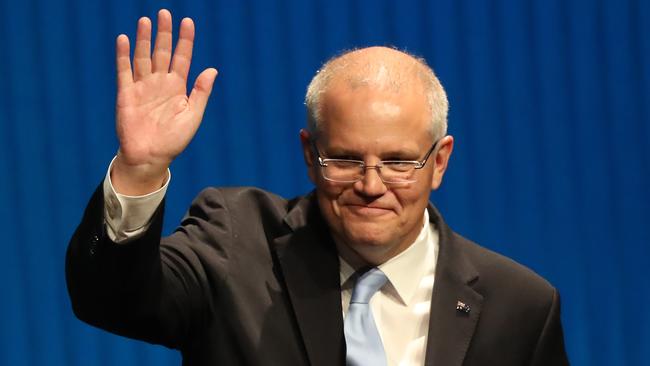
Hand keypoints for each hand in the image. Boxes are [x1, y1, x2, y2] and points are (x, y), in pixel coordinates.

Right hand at [112, 9, 216, 194]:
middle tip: (165, 13)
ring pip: (143, 57)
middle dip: (164, 33)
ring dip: (144, 39)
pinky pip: (124, 71)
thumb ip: (201, 92)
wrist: (150, 157)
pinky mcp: (126, 94)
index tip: (188, 22)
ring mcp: (142, 87)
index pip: (182, 58)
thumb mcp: (193, 116)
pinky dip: (123, 55)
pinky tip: (124, 40)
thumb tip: (212, 69)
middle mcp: (160, 83)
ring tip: (146, 20)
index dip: (185, 40)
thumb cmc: (174, 140)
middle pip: (162, 52)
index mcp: (178, 88)